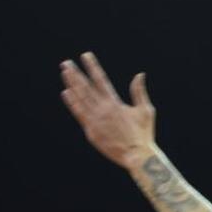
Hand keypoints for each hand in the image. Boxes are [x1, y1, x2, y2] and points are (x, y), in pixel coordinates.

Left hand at [60, 52, 155, 169]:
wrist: (136, 155)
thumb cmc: (143, 134)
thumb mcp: (146, 110)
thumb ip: (139, 92)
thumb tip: (139, 75)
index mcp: (116, 103)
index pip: (101, 80)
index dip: (93, 67)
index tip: (85, 56)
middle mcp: (103, 109)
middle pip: (85, 87)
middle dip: (75, 73)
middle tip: (66, 63)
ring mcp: (95, 120)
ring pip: (80, 98)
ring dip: (71, 84)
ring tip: (65, 73)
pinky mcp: (91, 130)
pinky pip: (79, 113)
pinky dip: (72, 102)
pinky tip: (66, 93)